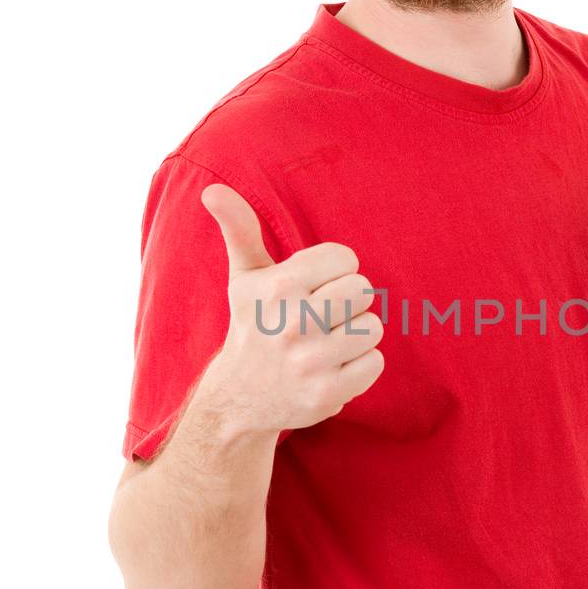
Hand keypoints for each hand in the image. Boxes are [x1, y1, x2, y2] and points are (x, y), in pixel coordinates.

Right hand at [199, 184, 385, 431]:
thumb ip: (239, 228)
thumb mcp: (244, 277)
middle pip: (363, 290)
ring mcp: (311, 363)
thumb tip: (212, 190)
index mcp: (278, 287)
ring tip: (325, 342)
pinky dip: (360, 365)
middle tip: (321, 316)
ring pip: (372, 327)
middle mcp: (294, 324)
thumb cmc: (252, 325)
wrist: (238, 398)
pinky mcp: (327, 394)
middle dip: (347, 301)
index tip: (312, 288)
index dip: (334, 271)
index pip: (345, 258)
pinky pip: (375, 362)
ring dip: (354, 333)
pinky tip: (332, 367)